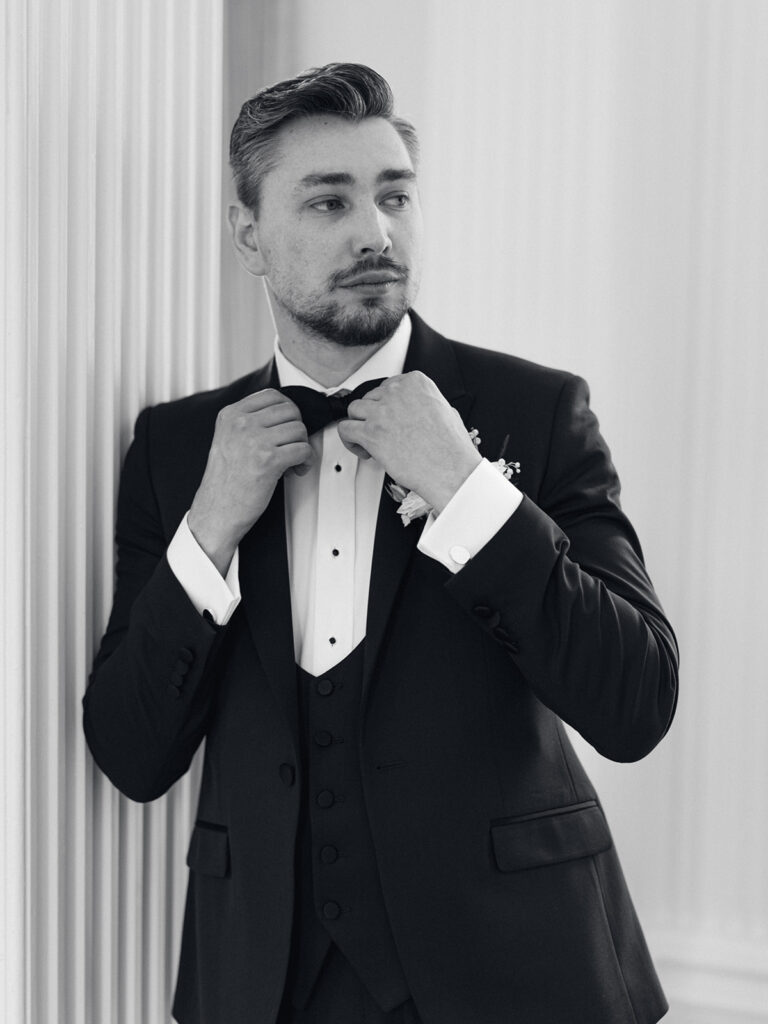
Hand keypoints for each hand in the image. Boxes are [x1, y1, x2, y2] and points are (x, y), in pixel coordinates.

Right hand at [188, 389, 311, 573]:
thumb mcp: (227, 439)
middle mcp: (241, 424)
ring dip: (302, 446)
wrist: (216, 511)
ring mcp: (254, 440)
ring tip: (293, 461)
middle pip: (290, 410)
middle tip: (291, 446)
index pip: (272, 396)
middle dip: (297, 429)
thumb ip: (248, 422)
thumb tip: (282, 415)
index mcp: (230, 415)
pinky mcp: (268, 460)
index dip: (287, 411)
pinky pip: (303, 450)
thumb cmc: (224, 482)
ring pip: (299, 429)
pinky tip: (296, 470)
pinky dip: (306, 461)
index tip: (287, 426)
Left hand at [337, 372, 481, 513]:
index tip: (390, 418)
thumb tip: (419, 409)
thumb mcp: (446, 411)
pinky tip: (363, 449)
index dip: (387, 406)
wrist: (450, 470)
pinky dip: (349, 440)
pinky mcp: (371, 433)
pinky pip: (345, 429)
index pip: (388, 386)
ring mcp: (381, 412)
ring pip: (354, 410)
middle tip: (384, 433)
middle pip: (370, 398)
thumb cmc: (451, 448)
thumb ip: (427, 403)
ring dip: (360, 425)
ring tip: (371, 442)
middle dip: (374, 416)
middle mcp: (396, 393)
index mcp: (415, 383)